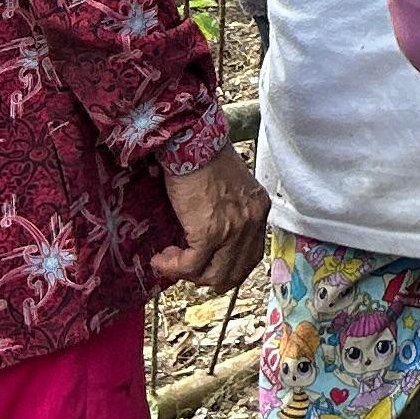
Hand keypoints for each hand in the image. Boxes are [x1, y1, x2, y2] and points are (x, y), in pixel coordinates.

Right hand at [151, 150, 270, 290]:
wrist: (192, 142)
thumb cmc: (205, 156)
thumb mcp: (230, 185)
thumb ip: (230, 210)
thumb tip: (209, 234)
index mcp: (258, 209)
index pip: (250, 256)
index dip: (225, 267)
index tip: (204, 263)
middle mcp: (252, 222)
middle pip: (234, 272)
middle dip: (206, 276)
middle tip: (184, 266)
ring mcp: (233, 230)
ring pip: (213, 275)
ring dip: (188, 275)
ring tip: (169, 259)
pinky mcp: (209, 233)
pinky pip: (190, 266)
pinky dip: (172, 268)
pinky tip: (160, 258)